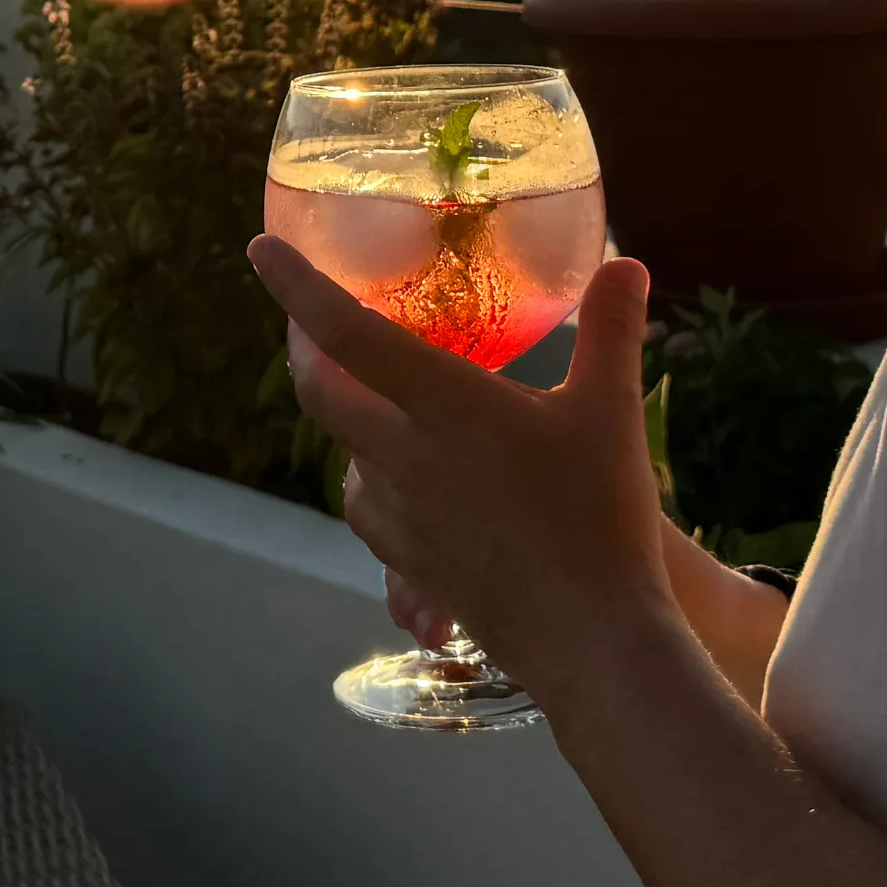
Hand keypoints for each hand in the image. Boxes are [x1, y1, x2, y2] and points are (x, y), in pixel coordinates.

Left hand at [249, 235, 674, 702]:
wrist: (589, 636)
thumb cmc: (600, 514)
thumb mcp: (611, 410)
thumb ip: (610, 330)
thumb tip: (627, 264)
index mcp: (442, 404)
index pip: (347, 331)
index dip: (297, 286)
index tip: (260, 250)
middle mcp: (402, 455)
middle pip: (320, 394)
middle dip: (306, 348)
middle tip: (315, 320)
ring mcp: (399, 515)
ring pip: (345, 455)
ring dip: (349, 421)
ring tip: (377, 400)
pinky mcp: (409, 561)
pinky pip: (371, 508)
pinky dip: (376, 480)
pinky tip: (409, 480)